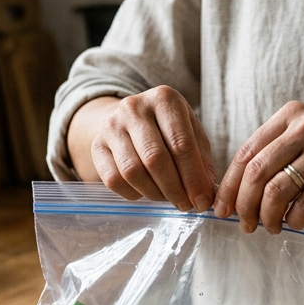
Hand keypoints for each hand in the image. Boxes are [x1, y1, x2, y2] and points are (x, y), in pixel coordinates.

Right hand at [69, 86, 216, 211]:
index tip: (203, 201)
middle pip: (155, 159)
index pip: (182, 144)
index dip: (194, 178)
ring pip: (133, 172)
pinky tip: (146, 193)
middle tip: (186, 205)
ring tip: (168, 198)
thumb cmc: (168, 129)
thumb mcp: (192, 134)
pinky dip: (134, 194)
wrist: (130, 119)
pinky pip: (114, 180)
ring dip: (155, 194)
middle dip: (175, 189)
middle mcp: (134, 107)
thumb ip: (202, 162)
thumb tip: (207, 197)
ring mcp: (111, 125)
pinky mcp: (97, 145)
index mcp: (165, 99)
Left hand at [214, 102, 303, 232]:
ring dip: (267, 217)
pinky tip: (296, 224)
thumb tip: (233, 193)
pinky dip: (294, 221)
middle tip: (243, 225)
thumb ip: (274, 156)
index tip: (221, 209)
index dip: (230, 185)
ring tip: (271, 228)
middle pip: (256, 172)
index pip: (246, 152)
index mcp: (292, 115)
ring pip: (276, 190)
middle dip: (244, 205)